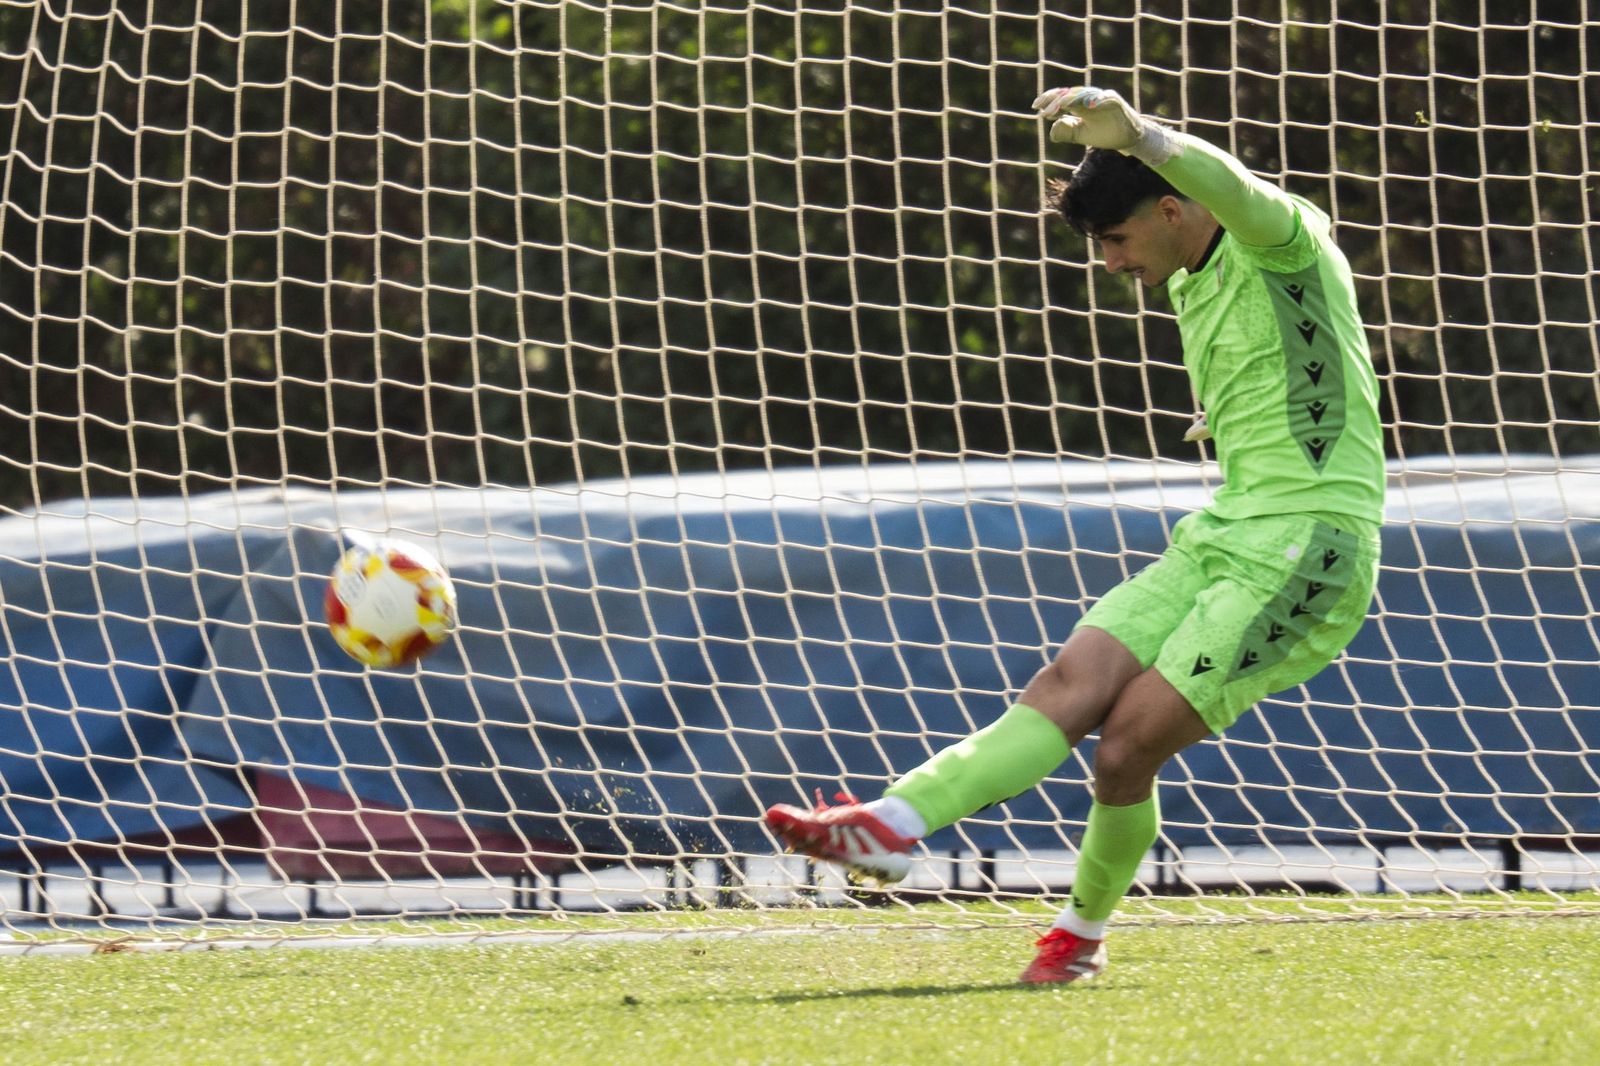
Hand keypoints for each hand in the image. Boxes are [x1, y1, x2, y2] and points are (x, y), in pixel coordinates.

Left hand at [1031, 86, 1146, 148]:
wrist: (1128, 138)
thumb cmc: (1105, 133)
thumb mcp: (1082, 135)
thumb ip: (1067, 131)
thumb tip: (1052, 130)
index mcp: (1079, 105)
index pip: (1061, 98)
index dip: (1048, 100)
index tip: (1036, 107)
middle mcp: (1089, 99)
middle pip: (1070, 94)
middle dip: (1056, 101)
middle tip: (1045, 111)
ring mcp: (1102, 98)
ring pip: (1085, 94)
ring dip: (1073, 99)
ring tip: (1060, 106)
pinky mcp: (1116, 102)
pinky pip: (1107, 98)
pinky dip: (1098, 100)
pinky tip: (1089, 105)